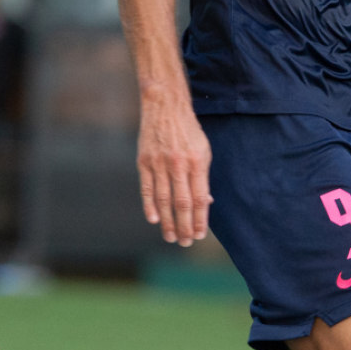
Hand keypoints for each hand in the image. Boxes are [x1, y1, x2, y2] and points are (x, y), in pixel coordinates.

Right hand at [137, 94, 211, 244]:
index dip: (199, 219)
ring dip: (167, 221)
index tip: (199, 235)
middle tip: (185, 242)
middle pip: (182, 203)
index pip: (199, 198)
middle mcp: (179, 164)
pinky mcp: (144, 161)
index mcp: (197, 162)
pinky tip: (153, 220)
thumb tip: (206, 203)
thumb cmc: (188, 131)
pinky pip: (146, 188)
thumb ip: (203, 177)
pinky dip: (149, 206)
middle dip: (184, 226)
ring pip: (163, 199)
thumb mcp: (204, 150)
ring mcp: (160, 163)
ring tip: (170, 237)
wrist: (164, 106)